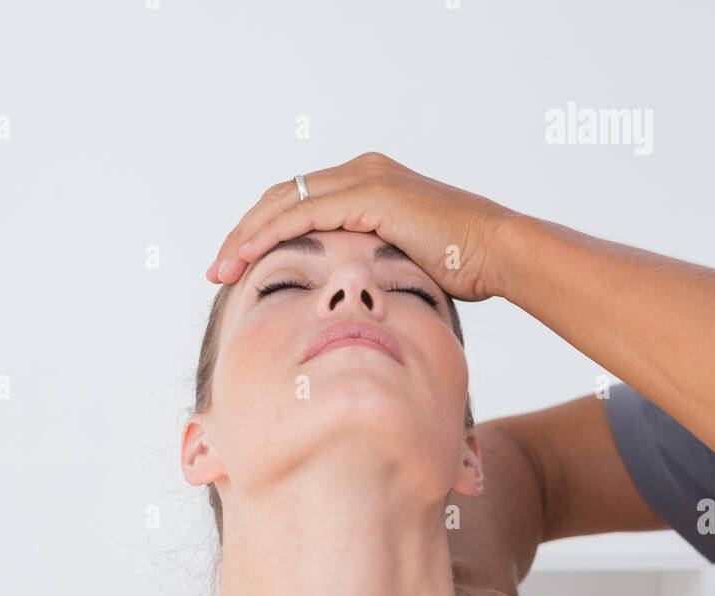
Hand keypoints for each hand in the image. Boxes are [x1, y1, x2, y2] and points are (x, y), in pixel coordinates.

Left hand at [206, 150, 516, 301]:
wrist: (497, 254)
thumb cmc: (460, 271)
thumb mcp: (399, 268)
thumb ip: (368, 270)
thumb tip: (348, 303)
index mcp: (366, 185)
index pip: (297, 204)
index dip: (261, 233)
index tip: (236, 267)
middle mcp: (361, 172)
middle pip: (281, 198)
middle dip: (243, 234)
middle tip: (216, 269)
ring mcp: (364, 179)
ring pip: (283, 202)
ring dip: (246, 236)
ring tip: (221, 269)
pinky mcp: (369, 195)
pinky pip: (303, 214)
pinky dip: (269, 235)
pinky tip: (247, 258)